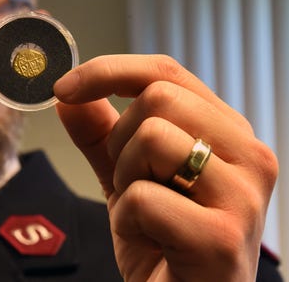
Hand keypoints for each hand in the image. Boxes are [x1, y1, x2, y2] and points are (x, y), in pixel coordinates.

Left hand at [53, 54, 277, 281]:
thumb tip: (67, 96)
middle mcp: (247, 153)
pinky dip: (128, 221)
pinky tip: (153, 241)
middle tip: (132, 181)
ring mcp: (242, 195)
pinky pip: (143, 198)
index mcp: (225, 131)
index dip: (108, 71)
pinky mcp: (223, 238)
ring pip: (152, 138)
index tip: (64, 87)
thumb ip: (99, 133)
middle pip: (158, 97)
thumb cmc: (162, 241)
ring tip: (146, 214)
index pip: (166, 71)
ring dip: (126, 180)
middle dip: (121, 142)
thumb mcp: (125, 175)